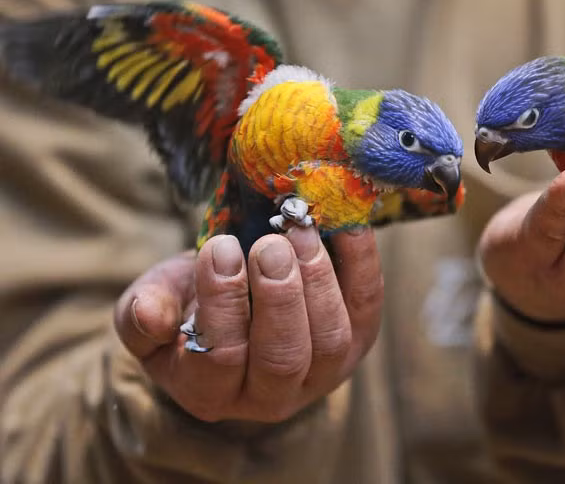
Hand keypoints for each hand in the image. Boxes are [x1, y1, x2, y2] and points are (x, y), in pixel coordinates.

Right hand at [114, 228, 383, 422]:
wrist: (234, 297)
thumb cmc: (187, 302)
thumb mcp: (153, 304)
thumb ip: (142, 314)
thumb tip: (149, 314)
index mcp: (210, 391)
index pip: (218, 358)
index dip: (221, 303)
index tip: (219, 247)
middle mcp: (271, 396)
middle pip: (283, 358)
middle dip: (279, 298)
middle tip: (270, 244)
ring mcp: (322, 372)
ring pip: (331, 340)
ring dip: (319, 281)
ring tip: (300, 232)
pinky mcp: (357, 341)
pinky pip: (367, 306)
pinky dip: (362, 264)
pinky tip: (346, 225)